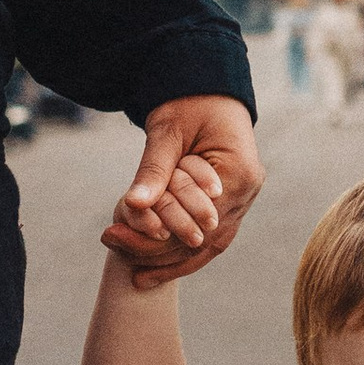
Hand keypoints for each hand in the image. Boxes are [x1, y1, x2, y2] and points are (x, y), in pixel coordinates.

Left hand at [100, 95, 262, 285]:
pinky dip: (186, 251)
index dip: (157, 237)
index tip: (115, 237)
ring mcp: (244, 199)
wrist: (209, 88)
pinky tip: (158, 265)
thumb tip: (133, 205)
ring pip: (211, 246)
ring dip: (174, 262)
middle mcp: (247, 192)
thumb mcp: (167, 132)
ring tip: (137, 276)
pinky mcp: (233, 201)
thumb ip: (153, 169)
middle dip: (160, 253)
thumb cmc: (189, 102)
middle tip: (117, 256)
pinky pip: (213, 236)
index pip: (197, 222)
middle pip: (204, 240)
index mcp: (238, 173)